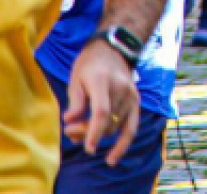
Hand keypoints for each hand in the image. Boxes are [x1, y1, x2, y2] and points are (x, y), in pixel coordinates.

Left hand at [62, 39, 139, 167]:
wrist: (113, 50)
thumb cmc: (89, 65)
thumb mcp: (75, 78)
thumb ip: (75, 101)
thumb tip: (70, 122)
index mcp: (102, 81)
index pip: (102, 111)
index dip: (94, 131)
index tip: (87, 148)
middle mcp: (121, 89)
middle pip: (107, 121)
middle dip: (87, 133)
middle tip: (70, 132)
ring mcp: (131, 95)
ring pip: (115, 126)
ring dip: (98, 135)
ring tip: (80, 136)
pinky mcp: (136, 101)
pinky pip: (131, 128)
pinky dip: (123, 144)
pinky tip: (113, 158)